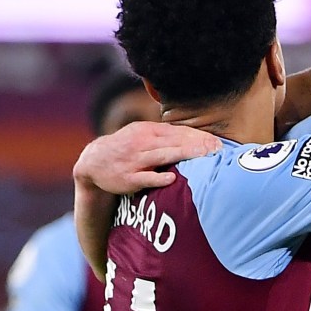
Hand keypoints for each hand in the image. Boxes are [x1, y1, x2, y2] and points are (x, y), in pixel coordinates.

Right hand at [73, 121, 220, 193]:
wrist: (93, 162)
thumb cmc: (126, 148)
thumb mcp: (142, 135)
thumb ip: (165, 136)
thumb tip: (194, 137)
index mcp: (147, 131)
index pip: (178, 132)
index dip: (198, 137)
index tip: (217, 142)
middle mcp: (142, 142)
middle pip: (174, 142)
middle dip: (197, 145)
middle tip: (217, 149)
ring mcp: (134, 160)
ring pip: (162, 156)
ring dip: (183, 155)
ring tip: (203, 157)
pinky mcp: (128, 178)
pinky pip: (144, 178)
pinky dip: (157, 178)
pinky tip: (171, 179)